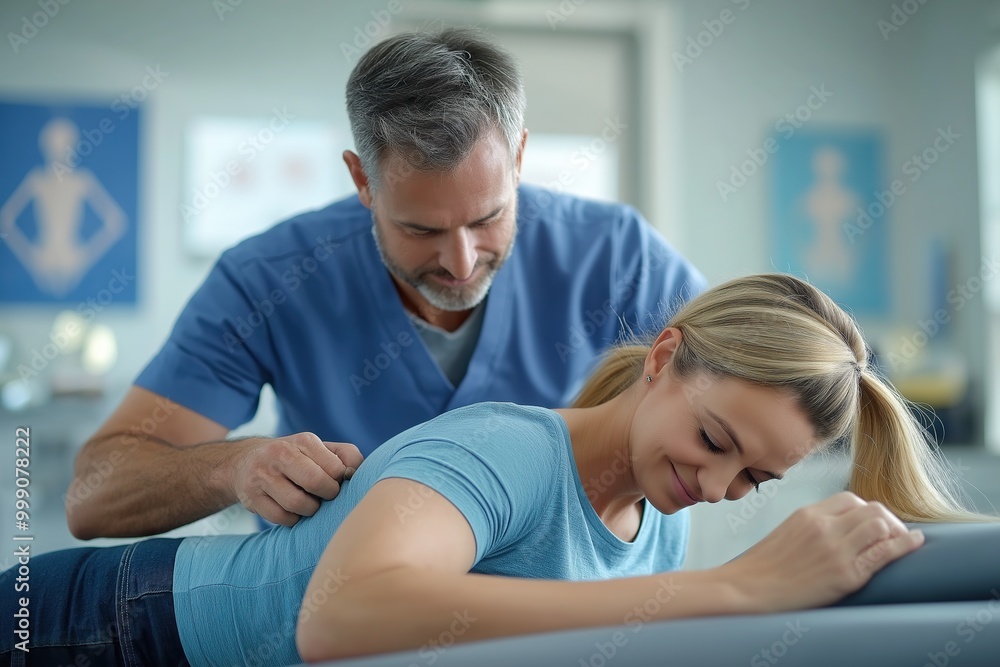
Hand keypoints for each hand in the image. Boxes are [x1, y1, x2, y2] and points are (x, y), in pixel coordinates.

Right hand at [228, 433, 363, 525]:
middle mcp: (280, 454)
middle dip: (327, 495)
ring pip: (297, 503)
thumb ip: (346, 456)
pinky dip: (293, 519)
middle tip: (326, 496)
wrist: (245, 462)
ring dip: (310, 510)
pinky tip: (293, 511)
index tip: (337, 483)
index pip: (335, 467)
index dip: (340, 481)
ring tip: (310, 503)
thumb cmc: (295, 459)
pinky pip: (282, 518)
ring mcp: (263, 476)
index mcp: (304, 441)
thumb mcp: (319, 449)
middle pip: (315, 482)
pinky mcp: (252, 498)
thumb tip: (358, 473)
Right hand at [718, 491, 923, 611]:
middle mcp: (823, 527)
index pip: (850, 500)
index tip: (873, 525)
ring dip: (897, 532)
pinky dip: (905, 545)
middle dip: (889, 520)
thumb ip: (811, 528)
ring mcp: (835, 550)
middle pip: (871, 509)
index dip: (868, 510)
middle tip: (894, 535)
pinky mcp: (845, 575)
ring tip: (902, 543)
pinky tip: (915, 542)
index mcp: (807, 514)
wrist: (746, 588)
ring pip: (881, 525)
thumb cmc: (762, 568)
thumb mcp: (785, 534)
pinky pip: (883, 553)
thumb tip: (837, 531)